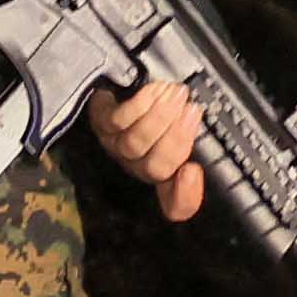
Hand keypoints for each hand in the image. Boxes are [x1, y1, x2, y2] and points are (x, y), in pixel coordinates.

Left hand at [82, 76, 212, 222]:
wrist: (122, 90)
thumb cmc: (158, 116)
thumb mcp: (184, 132)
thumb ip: (196, 153)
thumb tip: (193, 172)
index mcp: (163, 176)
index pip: (176, 206)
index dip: (185, 196)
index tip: (193, 170)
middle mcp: (136, 168)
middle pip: (155, 167)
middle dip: (176, 137)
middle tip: (191, 109)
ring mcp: (115, 146)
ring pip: (135, 142)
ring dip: (160, 116)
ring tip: (177, 94)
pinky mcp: (100, 124)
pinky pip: (118, 120)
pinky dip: (140, 104)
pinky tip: (156, 90)